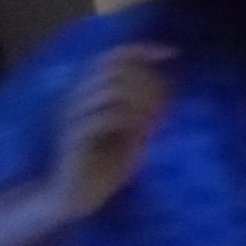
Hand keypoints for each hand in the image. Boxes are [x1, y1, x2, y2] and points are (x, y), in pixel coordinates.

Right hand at [46, 44, 170, 220]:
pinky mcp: (73, 138)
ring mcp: (73, 117)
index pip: (112, 56)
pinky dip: (128, 118)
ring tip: (152, 119)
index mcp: (90, 93)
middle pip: (114, 69)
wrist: (76, 195)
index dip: (142, 50)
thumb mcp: (135, 133)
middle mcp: (77, 99)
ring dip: (140, 99)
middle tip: (162, 103)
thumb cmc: (106, 165)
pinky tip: (142, 130)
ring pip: (109, 89)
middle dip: (146, 80)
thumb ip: (147, 110)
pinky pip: (102, 117)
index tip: (172, 53)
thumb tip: (169, 86)